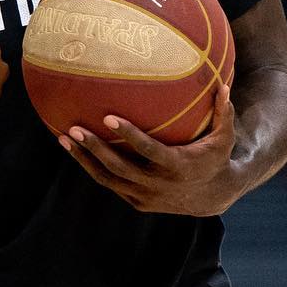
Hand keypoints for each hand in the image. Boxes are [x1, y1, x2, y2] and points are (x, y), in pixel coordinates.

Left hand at [59, 81, 241, 215]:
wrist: (211, 198)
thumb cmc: (214, 158)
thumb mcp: (224, 138)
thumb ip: (223, 113)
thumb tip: (224, 84)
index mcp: (177, 166)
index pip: (148, 150)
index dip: (129, 135)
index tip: (109, 117)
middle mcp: (158, 185)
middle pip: (119, 168)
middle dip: (94, 148)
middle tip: (72, 129)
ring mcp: (145, 197)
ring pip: (107, 179)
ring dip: (83, 159)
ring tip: (62, 138)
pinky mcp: (136, 202)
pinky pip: (110, 184)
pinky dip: (92, 167)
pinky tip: (74, 149)